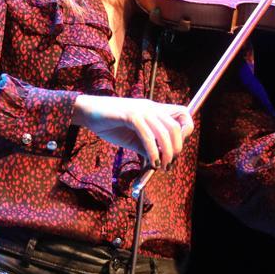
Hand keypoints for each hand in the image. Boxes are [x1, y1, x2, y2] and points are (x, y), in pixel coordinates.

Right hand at [72, 95, 194, 168]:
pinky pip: (147, 135)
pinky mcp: (130, 115)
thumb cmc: (109, 123)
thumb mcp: (133, 137)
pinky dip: (152, 151)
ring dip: (166, 153)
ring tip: (161, 166)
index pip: (183, 114)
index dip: (186, 131)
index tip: (177, 149)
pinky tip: (151, 162)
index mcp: (154, 109)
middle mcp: (151, 107)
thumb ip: (147, 146)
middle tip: (169, 163)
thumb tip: (159, 162)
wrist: (88, 112)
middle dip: (177, 148)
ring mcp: (141, 110)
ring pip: (164, 132)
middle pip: (176, 127)